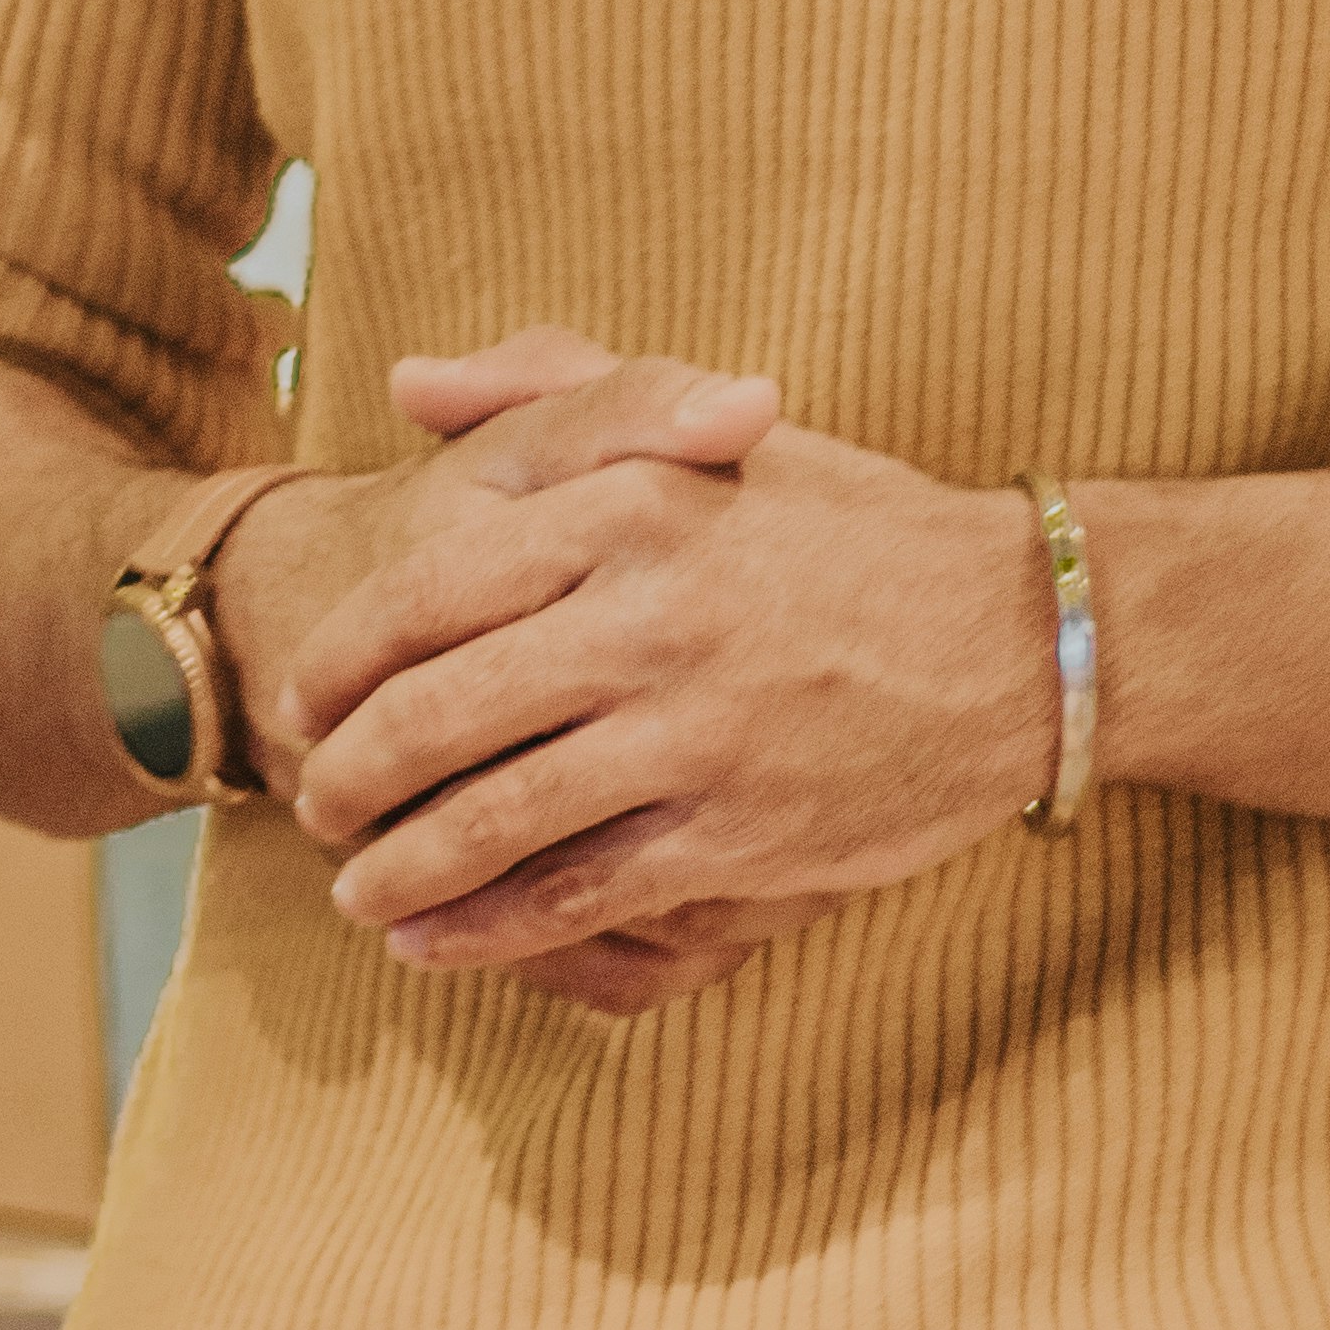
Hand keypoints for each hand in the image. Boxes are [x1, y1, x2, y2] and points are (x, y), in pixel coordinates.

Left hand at [283, 337, 1051, 999]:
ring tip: (357, 893)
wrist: (1020, 634)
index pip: (431, 591)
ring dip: (400, 870)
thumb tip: (407, 385)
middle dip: (351, 776)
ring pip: (493, 818)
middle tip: (316, 803)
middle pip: (439, 714)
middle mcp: (652, 615)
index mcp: (631, 504)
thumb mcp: (705, 424)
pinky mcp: (741, 832)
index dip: (344, 657)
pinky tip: (439, 945)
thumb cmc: (849, 525)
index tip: (308, 697)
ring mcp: (696, 731)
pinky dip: (489, 930)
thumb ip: (550, 385)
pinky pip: (577, 893)